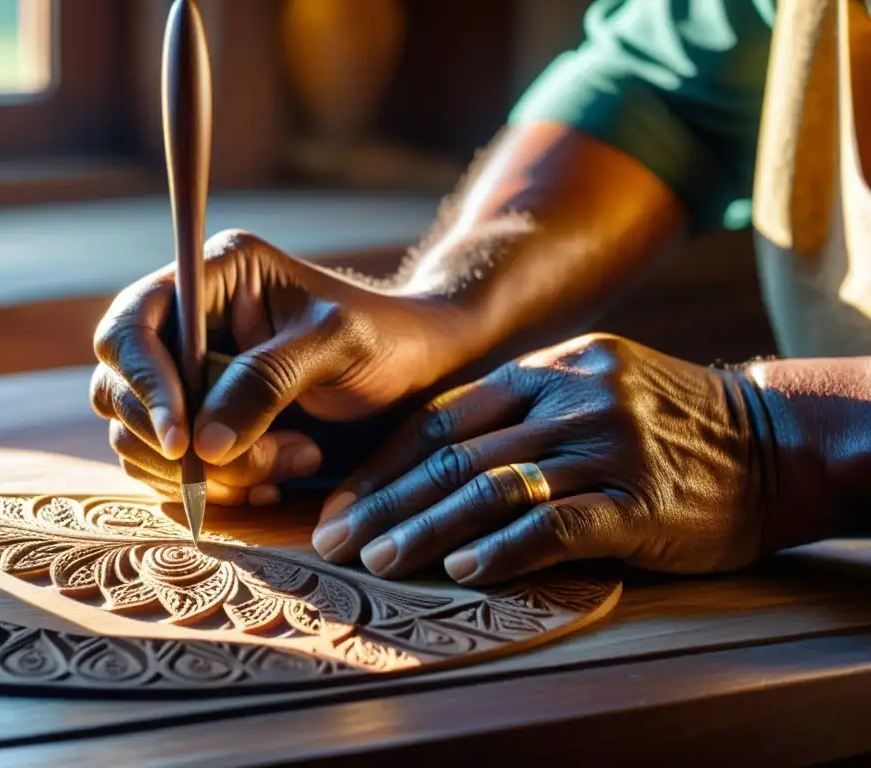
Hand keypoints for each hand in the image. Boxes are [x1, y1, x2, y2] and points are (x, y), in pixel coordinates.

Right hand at [91, 230, 464, 504]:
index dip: (143, 386)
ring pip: (143, 443)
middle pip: (122, 393)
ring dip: (211, 473)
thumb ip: (267, 383)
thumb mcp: (335, 345)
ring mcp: (190, 377)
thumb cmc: (385, 339)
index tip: (182, 442)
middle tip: (269, 461)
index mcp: (214, 277)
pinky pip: (174, 472)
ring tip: (294, 460)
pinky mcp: (202, 423)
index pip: (132, 327)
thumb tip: (199, 444)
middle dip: (185, 444)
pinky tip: (275, 483)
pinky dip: (218, 490)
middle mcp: (189, 324)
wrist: (417, 368)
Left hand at [311, 333, 770, 584]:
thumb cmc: (666, 425)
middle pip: (456, 454)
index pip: (443, 417)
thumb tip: (432, 457)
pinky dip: (506, 549)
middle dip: (388, 502)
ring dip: (428, 528)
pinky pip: (559, 524)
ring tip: (380, 562)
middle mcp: (571, 398)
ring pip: (494, 487)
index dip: (383, 464)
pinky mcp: (641, 498)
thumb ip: (522, 410)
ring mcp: (607, 446)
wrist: (774, 442)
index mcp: (548, 370)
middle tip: (337, 540)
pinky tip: (464, 571)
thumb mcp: (592, 387)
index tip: (340, 503)